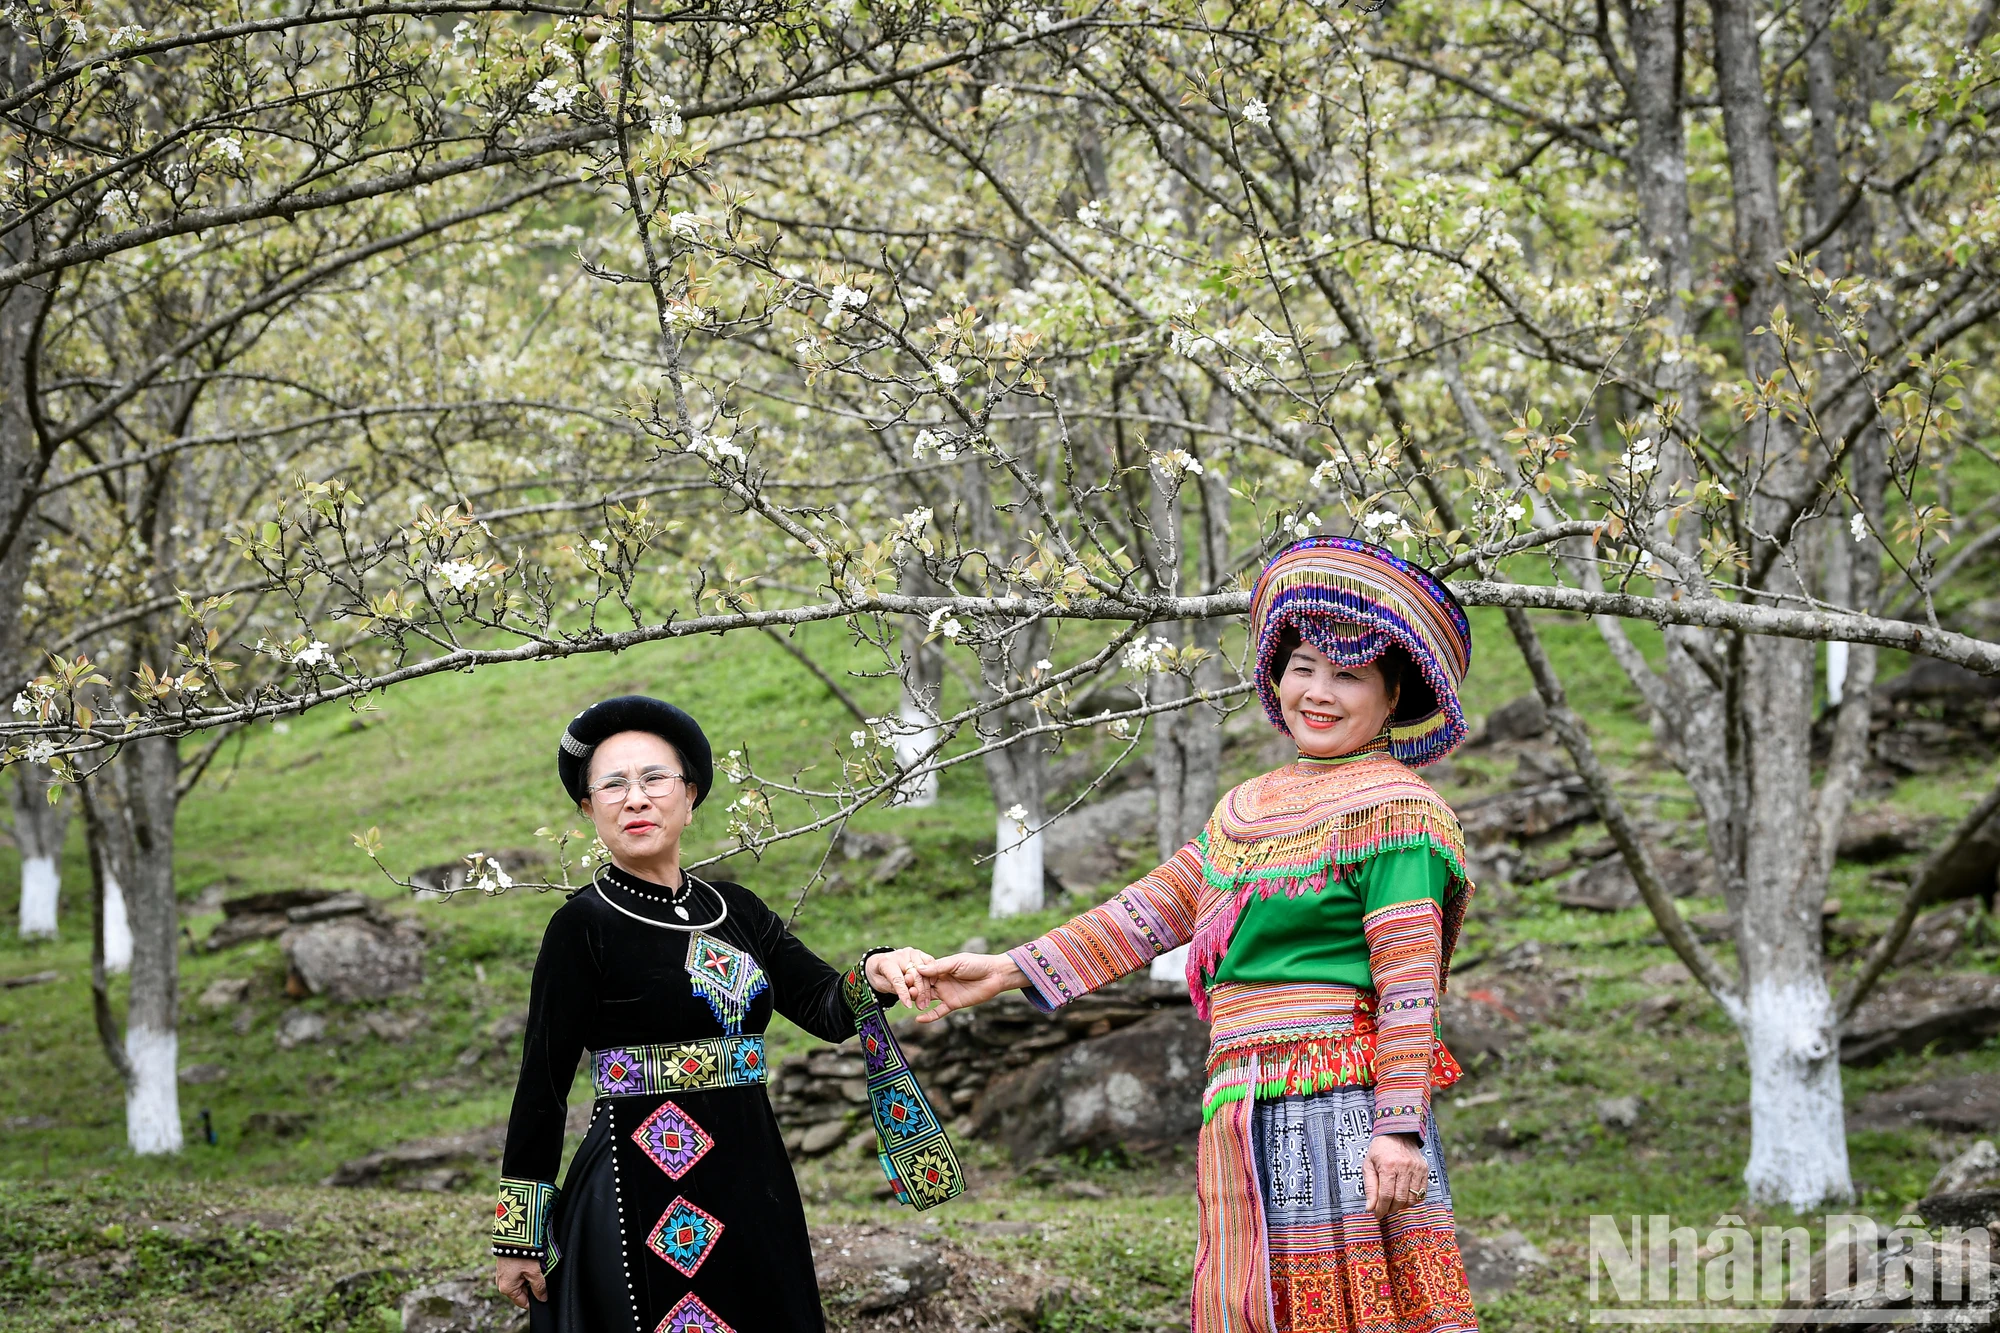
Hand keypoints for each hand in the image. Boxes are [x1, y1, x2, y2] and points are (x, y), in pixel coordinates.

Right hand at [495, 1256, 546, 1308]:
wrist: (512, 1235)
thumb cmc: (522, 1254)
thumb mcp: (534, 1272)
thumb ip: (539, 1287)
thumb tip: (542, 1299)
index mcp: (507, 1289)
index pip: (523, 1303)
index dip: (535, 1300)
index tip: (544, 1293)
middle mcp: (501, 1284)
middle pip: (522, 1292)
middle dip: (532, 1286)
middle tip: (539, 1274)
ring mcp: (502, 1275)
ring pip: (520, 1283)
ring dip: (529, 1277)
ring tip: (534, 1266)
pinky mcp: (504, 1267)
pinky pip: (516, 1274)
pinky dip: (524, 1271)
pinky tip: (529, 1262)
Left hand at [864, 947, 936, 1009]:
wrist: (879, 963)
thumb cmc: (880, 976)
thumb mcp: (881, 985)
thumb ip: (896, 988)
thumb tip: (912, 993)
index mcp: (886, 962)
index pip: (897, 979)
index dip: (903, 992)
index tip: (908, 1005)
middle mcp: (900, 955)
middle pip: (914, 975)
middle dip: (919, 992)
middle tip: (921, 1006)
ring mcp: (911, 953)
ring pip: (924, 971)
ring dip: (926, 988)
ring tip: (925, 1002)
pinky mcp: (919, 953)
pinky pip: (930, 962)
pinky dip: (932, 975)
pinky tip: (932, 987)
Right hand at [911, 952, 1027, 1022]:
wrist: (995, 975)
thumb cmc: (977, 964)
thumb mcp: (956, 962)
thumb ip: (939, 967)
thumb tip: (919, 969)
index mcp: (940, 969)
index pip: (922, 973)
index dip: (914, 976)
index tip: (906, 977)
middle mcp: (940, 981)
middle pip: (922, 986)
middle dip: (914, 989)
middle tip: (908, 992)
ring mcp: (946, 993)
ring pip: (927, 998)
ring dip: (919, 1001)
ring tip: (911, 1003)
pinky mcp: (953, 1004)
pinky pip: (938, 1011)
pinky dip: (929, 1016)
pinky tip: (919, 1019)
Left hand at [1361, 1132, 1427, 1219]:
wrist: (1398, 1133)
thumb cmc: (1380, 1150)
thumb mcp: (1368, 1165)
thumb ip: (1370, 1187)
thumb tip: (1370, 1208)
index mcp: (1388, 1165)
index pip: (1386, 1195)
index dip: (1381, 1208)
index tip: (1377, 1215)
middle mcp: (1404, 1167)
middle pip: (1400, 1199)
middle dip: (1390, 1209)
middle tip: (1384, 1210)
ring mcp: (1417, 1169)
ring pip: (1412, 1198)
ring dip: (1401, 1206)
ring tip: (1393, 1204)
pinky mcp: (1424, 1170)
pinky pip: (1421, 1193)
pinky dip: (1412, 1200)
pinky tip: (1403, 1198)